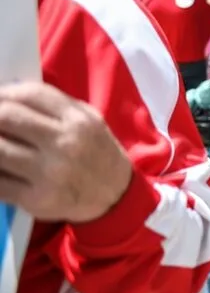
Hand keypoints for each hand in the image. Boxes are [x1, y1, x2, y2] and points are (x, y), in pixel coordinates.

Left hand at [0, 82, 132, 223]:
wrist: (116, 196)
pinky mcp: (36, 199)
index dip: (4, 93)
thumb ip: (54, 106)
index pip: (29, 94)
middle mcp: (64, 144)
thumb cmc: (97, 152)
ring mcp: (49, 173)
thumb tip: (7, 96)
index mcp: (78, 121)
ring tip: (1, 145)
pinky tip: (1, 169)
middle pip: (6, 117)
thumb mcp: (89, 120)